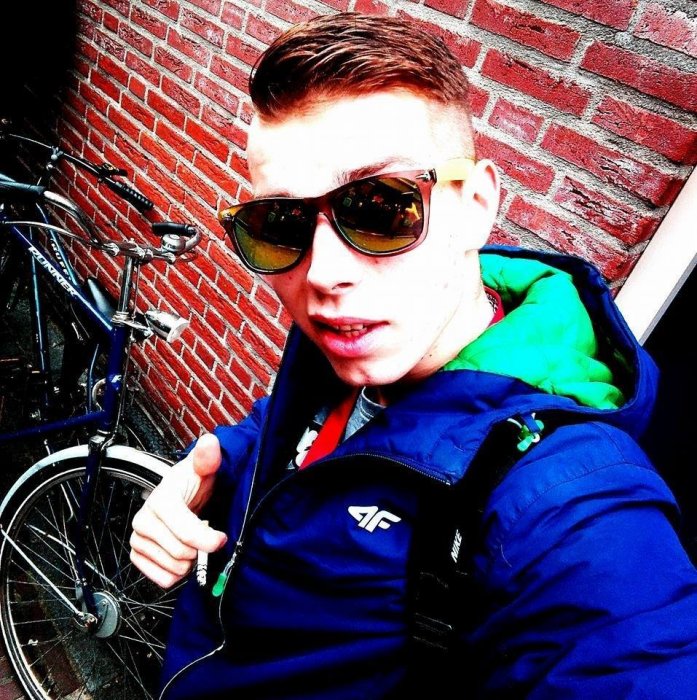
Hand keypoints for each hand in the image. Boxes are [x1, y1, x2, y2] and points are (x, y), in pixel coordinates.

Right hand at [130, 433, 227, 587]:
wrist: (181, 495)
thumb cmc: (192, 483)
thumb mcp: (203, 469)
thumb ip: (207, 458)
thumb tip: (209, 443)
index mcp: (161, 500)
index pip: (185, 532)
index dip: (207, 540)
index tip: (221, 538)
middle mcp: (144, 520)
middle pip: (181, 553)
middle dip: (199, 550)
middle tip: (205, 535)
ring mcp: (139, 539)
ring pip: (173, 568)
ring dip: (189, 561)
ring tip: (192, 542)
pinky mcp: (138, 555)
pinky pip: (162, 578)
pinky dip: (176, 573)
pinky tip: (181, 554)